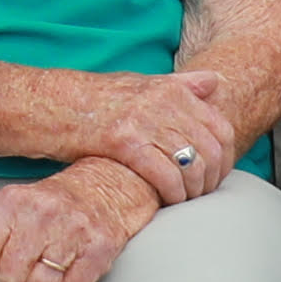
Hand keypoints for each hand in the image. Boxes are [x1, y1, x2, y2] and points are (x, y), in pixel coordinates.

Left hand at [0, 157, 154, 281]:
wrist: (109, 184)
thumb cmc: (47, 205)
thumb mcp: (6, 209)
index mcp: (10, 202)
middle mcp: (41, 213)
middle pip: (7, 278)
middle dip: (13, 280)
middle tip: (26, 266)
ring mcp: (74, 231)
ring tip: (47, 268)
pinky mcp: (100, 250)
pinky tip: (68, 271)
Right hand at [84, 75, 244, 217]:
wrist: (53, 104)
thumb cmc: (98, 99)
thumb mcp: (142, 83)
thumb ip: (181, 84)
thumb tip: (215, 81)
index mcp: (172, 89)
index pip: (221, 128)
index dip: (226, 158)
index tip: (217, 175)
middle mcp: (163, 102)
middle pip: (210, 150)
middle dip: (211, 179)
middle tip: (201, 193)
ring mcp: (144, 121)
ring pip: (191, 165)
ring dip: (192, 190)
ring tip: (184, 199)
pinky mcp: (125, 143)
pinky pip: (164, 176)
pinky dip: (172, 194)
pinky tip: (167, 201)